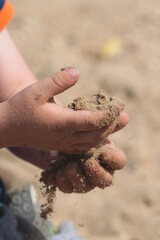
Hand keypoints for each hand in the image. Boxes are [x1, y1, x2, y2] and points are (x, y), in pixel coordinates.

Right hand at [4, 67, 121, 150]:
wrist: (7, 129)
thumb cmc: (20, 108)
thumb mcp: (36, 90)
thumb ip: (57, 82)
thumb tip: (77, 72)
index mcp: (62, 123)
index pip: (93, 121)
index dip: (108, 114)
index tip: (119, 105)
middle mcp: (65, 137)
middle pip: (97, 134)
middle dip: (112, 124)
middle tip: (124, 115)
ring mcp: (64, 144)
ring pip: (92, 142)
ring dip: (106, 133)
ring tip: (118, 123)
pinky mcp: (62, 146)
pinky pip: (84, 147)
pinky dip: (96, 140)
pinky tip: (101, 134)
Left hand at [56, 112, 128, 192]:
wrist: (51, 135)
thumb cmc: (74, 127)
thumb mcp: (88, 123)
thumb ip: (104, 121)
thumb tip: (125, 116)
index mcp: (105, 153)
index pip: (119, 162)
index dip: (114, 159)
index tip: (104, 152)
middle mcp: (97, 168)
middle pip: (106, 180)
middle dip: (98, 173)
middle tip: (88, 163)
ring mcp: (82, 177)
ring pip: (86, 187)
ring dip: (79, 178)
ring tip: (69, 167)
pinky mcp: (67, 182)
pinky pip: (68, 188)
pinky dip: (64, 182)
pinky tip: (58, 172)